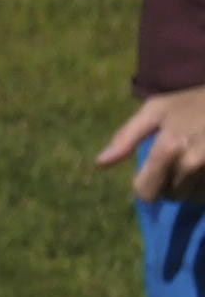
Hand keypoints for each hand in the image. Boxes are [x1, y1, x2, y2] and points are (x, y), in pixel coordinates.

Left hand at [96, 87, 204, 202]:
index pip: (147, 192)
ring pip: (195, 197)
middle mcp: (192, 163)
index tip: (152, 174)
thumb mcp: (156, 109)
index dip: (146, 186)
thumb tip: (101, 163)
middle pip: (172, 196)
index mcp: (168, 148)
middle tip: (179, 161)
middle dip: (171, 183)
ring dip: (193, 187)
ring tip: (198, 163)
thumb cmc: (193, 99)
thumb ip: (127, 137)